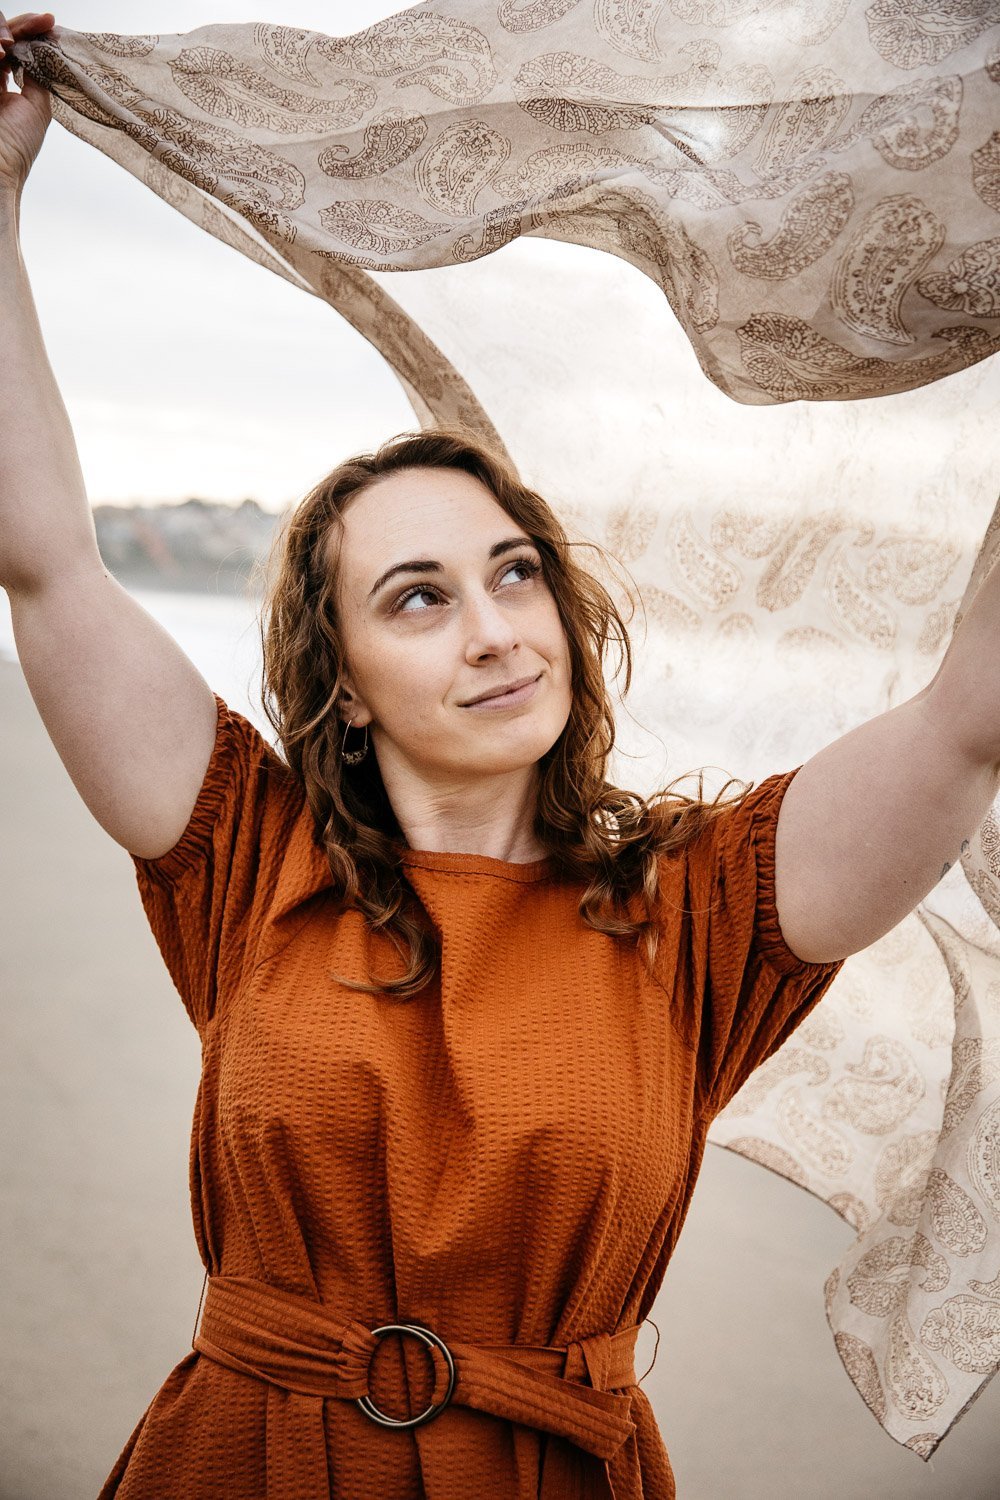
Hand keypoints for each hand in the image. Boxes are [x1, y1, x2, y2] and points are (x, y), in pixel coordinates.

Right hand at [0, 12, 56, 191]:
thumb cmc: (18, 145)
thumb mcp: (37, 105)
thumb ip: (38, 75)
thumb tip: (46, 46)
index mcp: (3, 83)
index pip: (15, 46)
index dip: (32, 31)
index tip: (50, 22)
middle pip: (0, 34)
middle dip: (21, 25)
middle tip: (40, 23)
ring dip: (4, 31)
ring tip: (12, 44)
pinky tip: (2, 52)